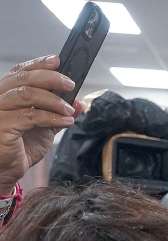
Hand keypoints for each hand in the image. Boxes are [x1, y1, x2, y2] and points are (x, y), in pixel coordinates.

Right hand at [0, 56, 81, 193]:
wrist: (6, 171)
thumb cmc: (19, 148)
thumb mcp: (44, 128)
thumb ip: (58, 113)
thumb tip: (79, 103)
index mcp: (5, 95)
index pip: (19, 72)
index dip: (38, 63)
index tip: (57, 60)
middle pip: (22, 78)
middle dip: (50, 78)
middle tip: (70, 84)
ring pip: (26, 94)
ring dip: (53, 100)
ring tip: (69, 110)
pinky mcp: (2, 127)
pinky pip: (30, 116)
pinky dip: (52, 118)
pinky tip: (65, 122)